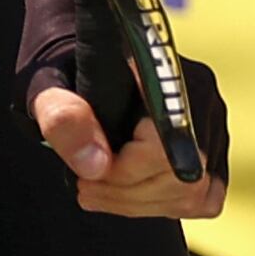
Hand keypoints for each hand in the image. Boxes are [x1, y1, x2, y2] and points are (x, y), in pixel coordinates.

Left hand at [19, 0, 227, 218]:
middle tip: (84, 188)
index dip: (125, 173)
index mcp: (164, 70)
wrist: (77, 51)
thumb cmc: (58, 65)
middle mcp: (199, 94)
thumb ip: (60, 115)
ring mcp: (211, 121)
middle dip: (126, 194)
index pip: (166, 148)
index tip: (84, 176)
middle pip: (183, 178)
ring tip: (97, 190)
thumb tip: (94, 166)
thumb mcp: (42, 83)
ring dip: (140, 203)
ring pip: (195, 193)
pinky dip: (162, 203)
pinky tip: (125, 191)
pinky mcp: (212, 145)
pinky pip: (203, 197)